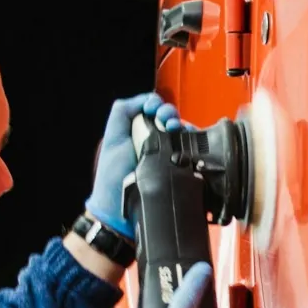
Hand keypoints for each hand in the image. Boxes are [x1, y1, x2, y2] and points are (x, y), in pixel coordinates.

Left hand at [86, 93, 183, 238]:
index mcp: (142, 131)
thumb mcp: (113, 137)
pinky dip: (195, 143)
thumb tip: (148, 99)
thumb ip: (124, 112)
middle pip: (173, 118)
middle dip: (170, 114)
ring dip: (182, 127)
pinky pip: (195, 152)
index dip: (158, 106)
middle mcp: (159, 141)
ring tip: (176, 131)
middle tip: (167, 123)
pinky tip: (189, 142)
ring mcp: (172, 156)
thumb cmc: (113, 175)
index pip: (157, 109)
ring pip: (185, 132)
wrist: (120, 209)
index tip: (154, 113)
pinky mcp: (183, 170)